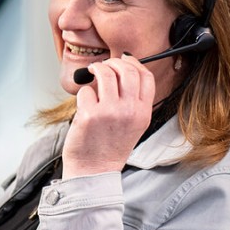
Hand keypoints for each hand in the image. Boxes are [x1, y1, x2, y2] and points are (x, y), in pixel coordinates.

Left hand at [64, 54, 155, 177]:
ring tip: (91, 73)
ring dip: (96, 69)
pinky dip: (82, 93)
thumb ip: (132, 101)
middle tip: (103, 66)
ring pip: (105, 74)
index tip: (124, 59)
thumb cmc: (110, 147)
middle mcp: (129, 111)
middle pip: (127, 71)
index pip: (146, 77)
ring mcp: (109, 112)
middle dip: (113, 62)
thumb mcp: (133, 124)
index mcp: (143, 112)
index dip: (134, 63)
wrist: (94, 170)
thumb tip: (122, 71)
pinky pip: (85, 91)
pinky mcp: (89, 115)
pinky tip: (84, 103)